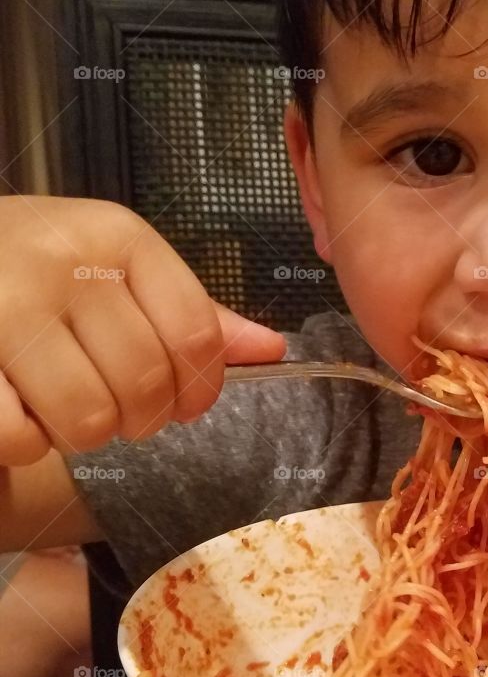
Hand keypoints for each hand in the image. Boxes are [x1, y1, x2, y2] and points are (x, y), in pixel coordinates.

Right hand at [0, 194, 285, 466]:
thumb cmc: (27, 267)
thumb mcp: (110, 267)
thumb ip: (187, 311)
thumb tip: (272, 350)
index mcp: (116, 235)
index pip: (196, 334)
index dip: (198, 389)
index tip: (182, 403)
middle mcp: (62, 261)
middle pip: (146, 385)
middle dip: (137, 418)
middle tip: (110, 405)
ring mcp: (4, 305)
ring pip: (88, 419)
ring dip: (79, 433)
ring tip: (58, 403)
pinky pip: (20, 437)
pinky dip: (21, 441)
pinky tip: (12, 405)